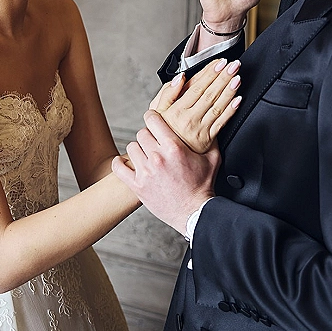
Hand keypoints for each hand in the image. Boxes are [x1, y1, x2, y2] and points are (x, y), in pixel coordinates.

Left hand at [112, 112, 220, 234]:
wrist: (193, 213)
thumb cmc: (202, 187)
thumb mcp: (212, 160)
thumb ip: (211, 140)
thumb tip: (210, 126)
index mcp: (174, 147)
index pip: (152, 120)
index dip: (152, 117)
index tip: (154, 120)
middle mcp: (158, 157)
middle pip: (142, 133)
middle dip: (148, 136)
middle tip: (154, 142)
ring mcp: (146, 172)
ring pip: (131, 148)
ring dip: (138, 149)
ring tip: (145, 155)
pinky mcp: (138, 186)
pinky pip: (119, 168)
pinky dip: (119, 163)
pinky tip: (124, 162)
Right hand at [149, 58, 240, 152]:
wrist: (167, 159)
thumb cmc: (162, 132)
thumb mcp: (156, 112)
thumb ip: (167, 93)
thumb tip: (180, 78)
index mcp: (177, 110)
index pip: (196, 87)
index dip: (209, 73)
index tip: (219, 63)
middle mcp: (189, 119)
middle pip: (209, 94)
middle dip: (223, 77)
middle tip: (233, 65)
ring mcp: (200, 129)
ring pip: (217, 106)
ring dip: (229, 91)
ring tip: (237, 78)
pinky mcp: (208, 139)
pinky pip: (222, 123)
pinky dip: (231, 110)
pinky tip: (237, 100)